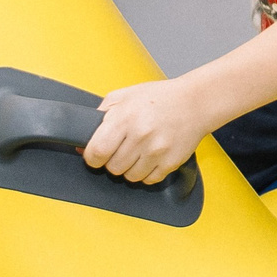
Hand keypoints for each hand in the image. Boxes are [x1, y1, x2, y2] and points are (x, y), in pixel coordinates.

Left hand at [84, 79, 209, 184]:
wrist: (195, 102)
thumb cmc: (158, 98)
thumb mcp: (124, 96)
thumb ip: (99, 116)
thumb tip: (82, 146)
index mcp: (125, 117)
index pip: (97, 151)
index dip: (92, 157)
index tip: (95, 155)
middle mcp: (141, 135)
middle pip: (112, 167)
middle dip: (112, 161)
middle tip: (121, 148)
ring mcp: (157, 151)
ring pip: (130, 177)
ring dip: (130, 168)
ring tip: (138, 151)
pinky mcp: (171, 163)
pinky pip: (149, 180)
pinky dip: (147, 172)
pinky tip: (151, 156)